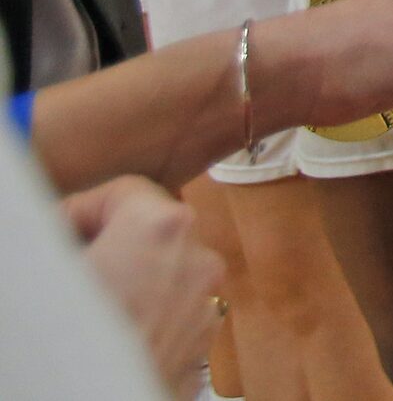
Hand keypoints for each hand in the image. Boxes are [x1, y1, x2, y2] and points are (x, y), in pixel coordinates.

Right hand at [66, 177, 224, 381]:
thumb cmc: (70, 342)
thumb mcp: (46, 273)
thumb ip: (60, 237)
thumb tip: (55, 232)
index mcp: (162, 225)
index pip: (123, 190)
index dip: (82, 209)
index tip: (57, 232)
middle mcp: (197, 256)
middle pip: (152, 229)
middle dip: (111, 242)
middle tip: (72, 265)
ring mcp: (206, 300)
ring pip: (166, 269)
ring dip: (132, 277)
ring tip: (90, 305)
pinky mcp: (204, 339)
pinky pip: (173, 308)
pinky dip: (146, 311)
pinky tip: (111, 332)